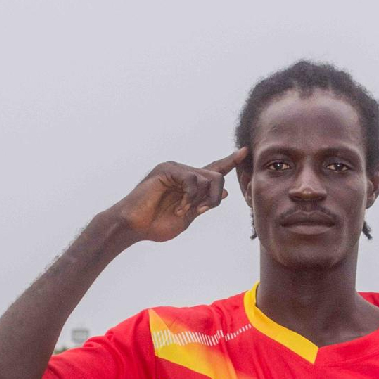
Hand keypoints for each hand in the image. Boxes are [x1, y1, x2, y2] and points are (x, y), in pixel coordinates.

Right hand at [115, 150, 246, 242]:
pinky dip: (190, 196)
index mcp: (189, 184)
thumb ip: (203, 204)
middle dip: (214, 197)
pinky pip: (192, 178)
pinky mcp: (168, 169)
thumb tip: (223, 193)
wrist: (134, 226)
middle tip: (201, 211)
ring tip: (184, 211)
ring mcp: (175, 169)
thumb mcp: (187, 217)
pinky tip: (181, 207)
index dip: (229, 161)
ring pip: (207, 177)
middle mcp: (184, 172)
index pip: (213, 170)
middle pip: (216, 175)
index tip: (244, 152)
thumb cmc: (156, 225)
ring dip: (200, 199)